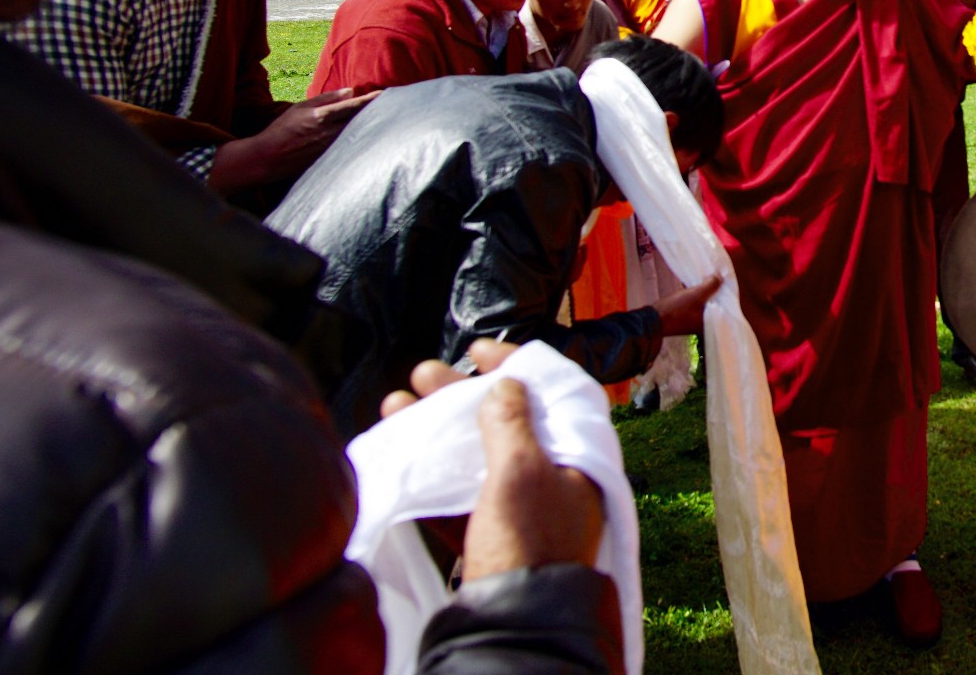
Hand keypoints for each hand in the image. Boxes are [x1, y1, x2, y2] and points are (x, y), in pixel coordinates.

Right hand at [209, 87, 378, 189]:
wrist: (269, 157)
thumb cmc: (283, 128)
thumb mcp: (301, 107)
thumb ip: (327, 99)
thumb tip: (350, 91)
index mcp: (323, 116)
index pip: (355, 105)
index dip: (373, 99)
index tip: (388, 93)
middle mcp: (331, 132)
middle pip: (362, 120)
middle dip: (377, 112)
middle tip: (394, 105)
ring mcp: (333, 148)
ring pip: (359, 134)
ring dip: (372, 127)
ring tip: (386, 120)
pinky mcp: (332, 159)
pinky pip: (352, 147)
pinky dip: (362, 140)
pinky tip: (370, 137)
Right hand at [376, 340, 604, 580]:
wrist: (516, 625)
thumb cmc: (529, 542)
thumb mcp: (522, 472)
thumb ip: (511, 422)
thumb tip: (506, 383)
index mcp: (578, 457)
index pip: (551, 394)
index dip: (513, 365)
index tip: (477, 350)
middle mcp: (553, 479)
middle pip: (505, 422)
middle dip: (460, 395)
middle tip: (423, 375)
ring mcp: (520, 510)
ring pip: (476, 456)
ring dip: (436, 429)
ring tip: (397, 404)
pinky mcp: (488, 539)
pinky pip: (458, 494)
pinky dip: (430, 472)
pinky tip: (400, 452)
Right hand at [654, 274, 721, 335]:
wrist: (654, 319)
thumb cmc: (678, 309)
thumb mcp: (697, 294)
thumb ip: (711, 285)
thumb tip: (721, 277)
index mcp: (711, 323)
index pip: (725, 308)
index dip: (726, 295)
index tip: (726, 284)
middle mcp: (705, 325)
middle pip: (715, 305)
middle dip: (716, 294)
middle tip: (718, 280)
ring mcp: (694, 322)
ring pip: (705, 304)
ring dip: (706, 294)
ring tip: (708, 281)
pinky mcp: (686, 318)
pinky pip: (696, 305)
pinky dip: (697, 297)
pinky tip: (695, 287)